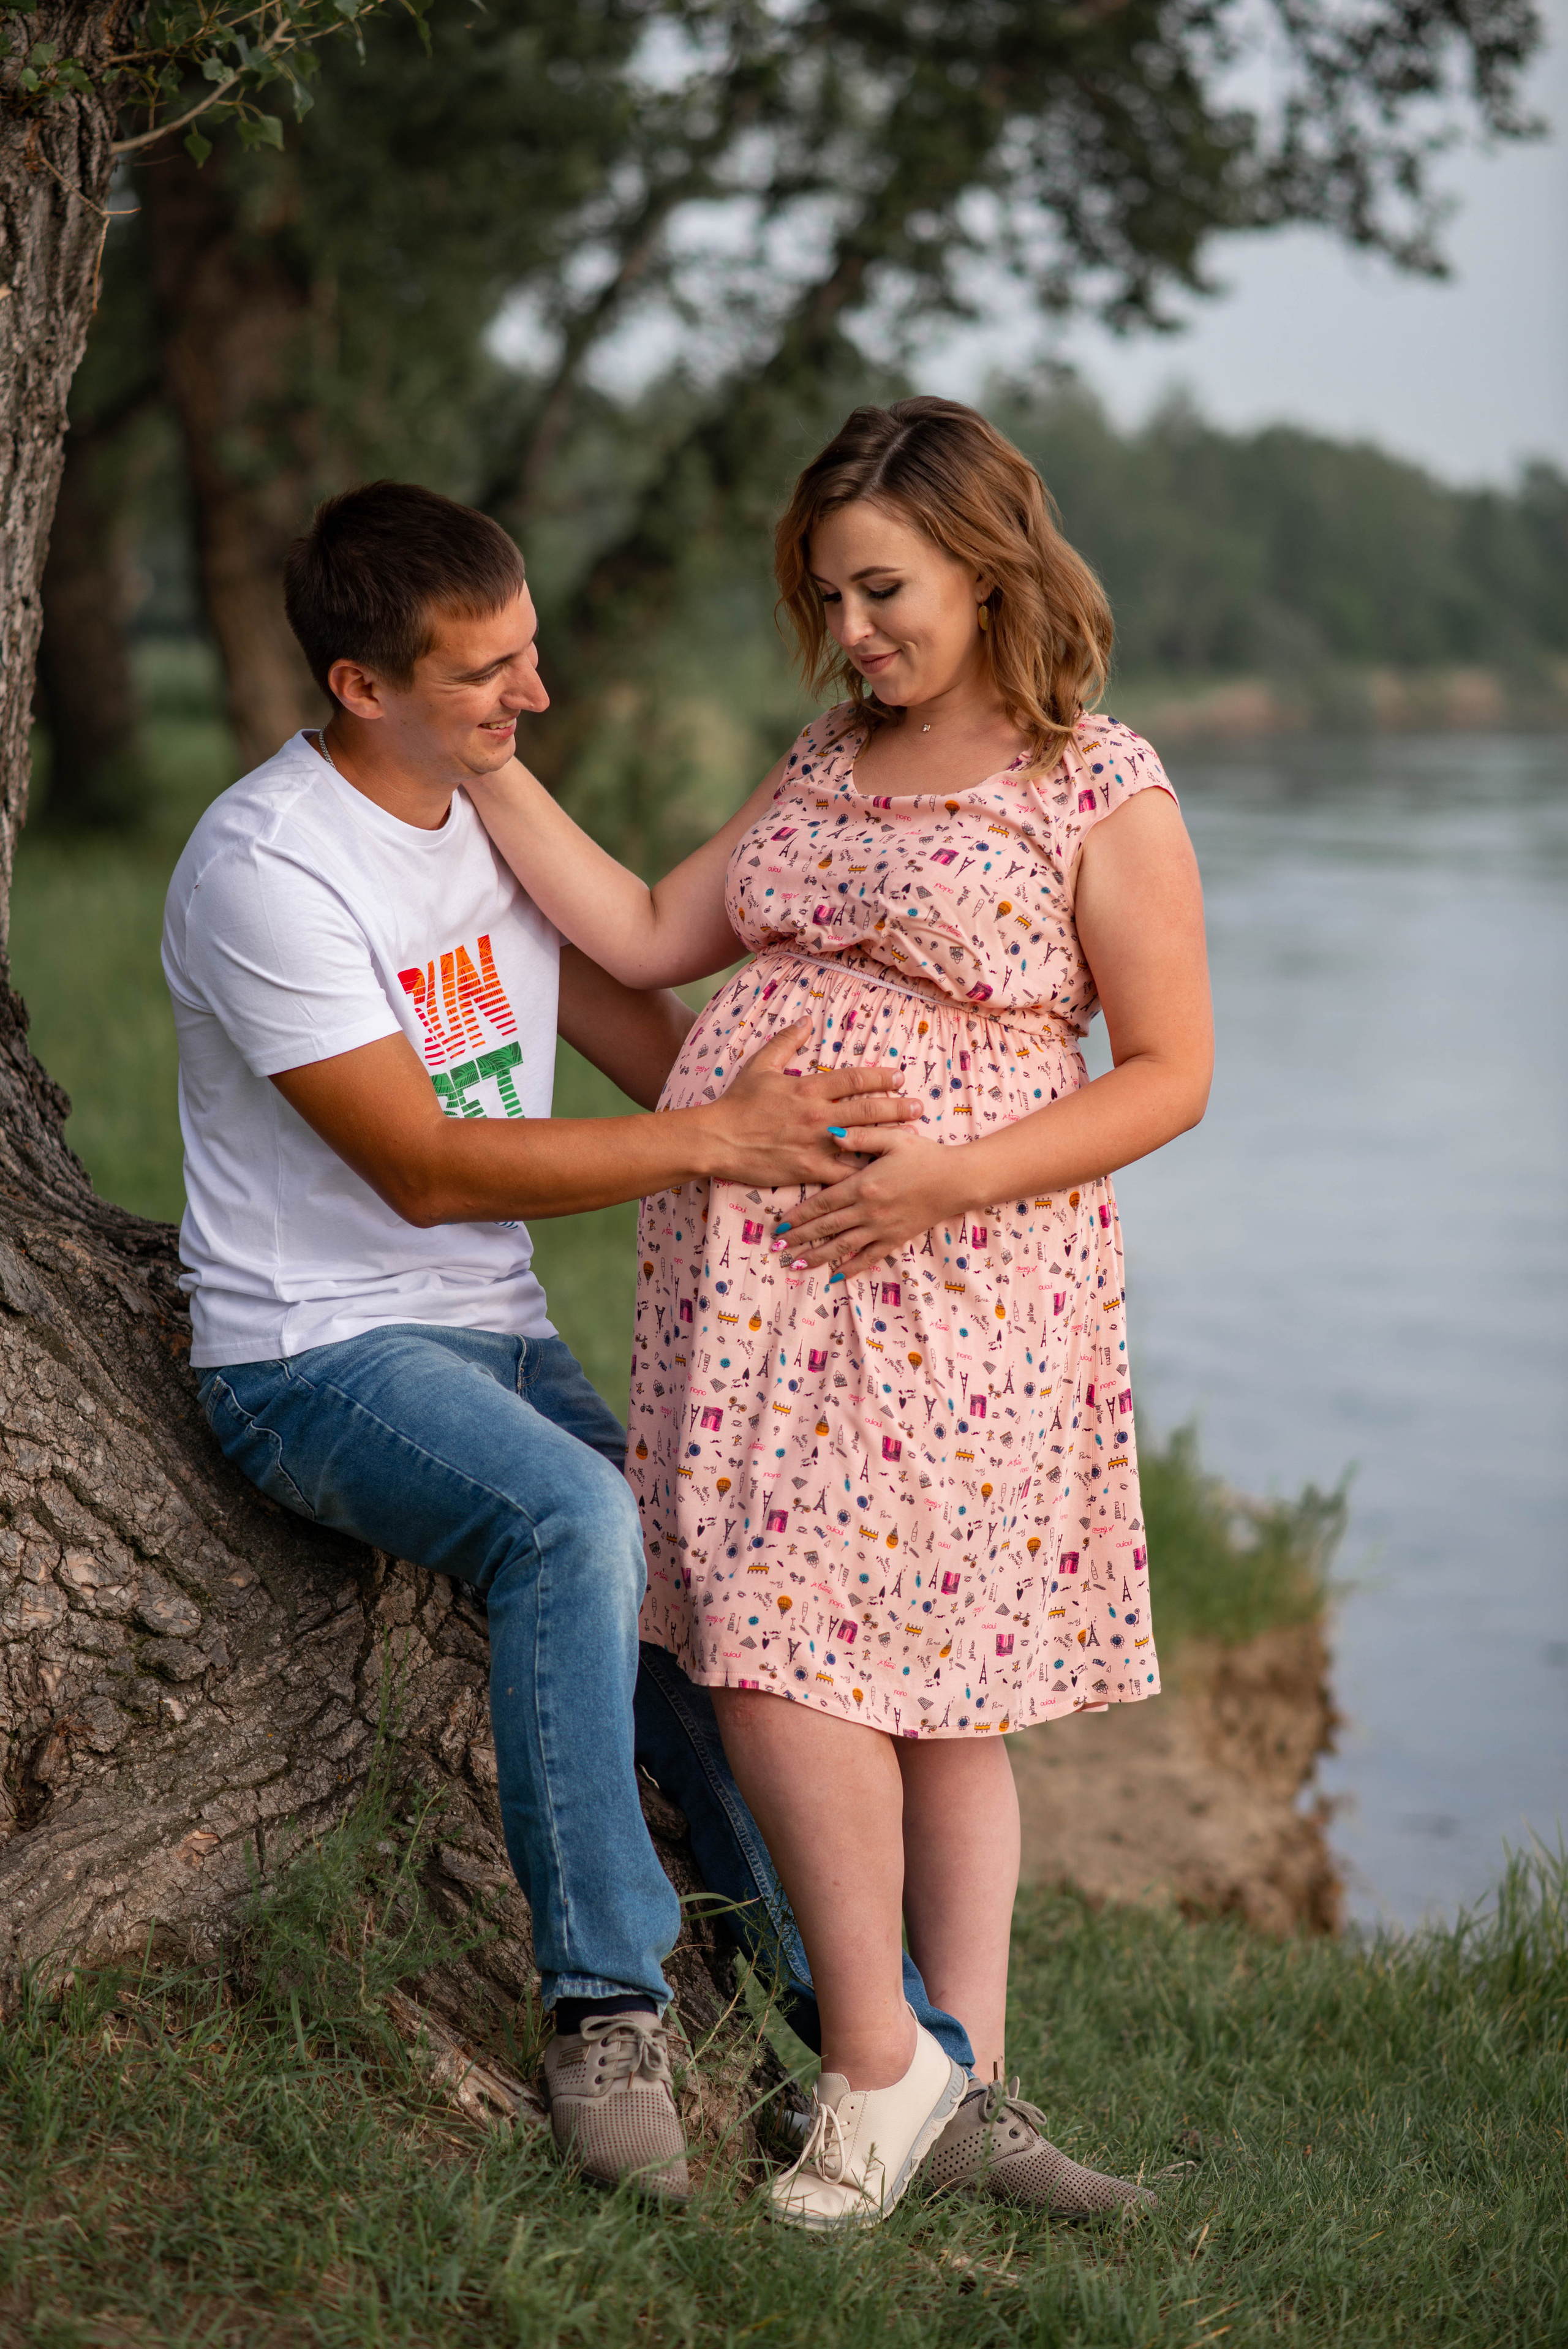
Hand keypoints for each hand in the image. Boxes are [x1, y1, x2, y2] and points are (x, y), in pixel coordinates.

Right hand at [697, 1023, 919, 1188]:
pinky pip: (844, 1172)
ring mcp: (815, 1144)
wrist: (717, 1140)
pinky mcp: (809, 1169)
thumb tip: (806, 1021)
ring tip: (913, 1136)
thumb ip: (786, 1042)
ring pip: (863, 1140)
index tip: (899, 1076)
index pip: (854, 1078)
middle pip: (868, 1108)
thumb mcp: (759, 1066)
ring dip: (890, 1137)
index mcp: (808, 1088)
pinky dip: (864, 1170)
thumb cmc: (737, 1103)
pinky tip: (882, 1170)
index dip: (881, 1076)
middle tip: (919, 1106)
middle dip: (898, 1106)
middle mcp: (818, 1115)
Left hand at [769, 1123, 968, 1279]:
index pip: (822, 1203)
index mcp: (863, 1185)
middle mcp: (868, 1210)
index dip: (798, 1216)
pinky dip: (851, 1268)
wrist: (957, 1180)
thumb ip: (860, 1137)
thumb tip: (831, 1134)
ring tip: (796, 1264)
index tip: (779, 1225)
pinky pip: (869, 1257)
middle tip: (777, 1248)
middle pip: (826, 1227)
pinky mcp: (896, 1238)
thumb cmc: (925, 1155)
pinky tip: (836, 1275)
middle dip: (799, 1239)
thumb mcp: (893, 1139)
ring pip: (843, 1246)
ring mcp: (882, 1228)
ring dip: (817, 1257)